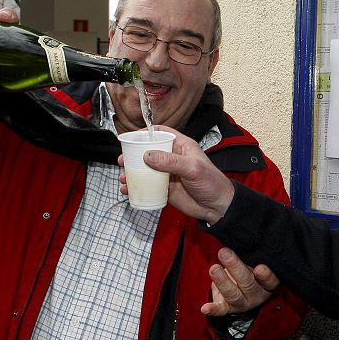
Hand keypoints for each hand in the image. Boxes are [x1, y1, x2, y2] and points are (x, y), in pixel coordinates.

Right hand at [118, 126, 234, 224]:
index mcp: (182, 146)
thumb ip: (170, 161)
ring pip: (145, 169)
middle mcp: (173, 158)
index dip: (146, 133)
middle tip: (121, 160)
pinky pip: (147, 185)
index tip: (130, 137)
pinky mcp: (165, 188)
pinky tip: (129, 190)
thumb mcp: (192, 168)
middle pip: (149, 151)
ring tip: (123, 178)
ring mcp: (168, 173)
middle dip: (133, 155)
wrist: (217, 207)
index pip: (161, 133)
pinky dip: (136, 187)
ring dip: (132, 172)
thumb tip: (147, 155)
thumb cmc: (211, 183)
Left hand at [201, 247, 279, 315]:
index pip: (270, 280)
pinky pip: (220, 309)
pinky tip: (205, 308)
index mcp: (267, 283)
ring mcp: (242, 302)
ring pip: (233, 294)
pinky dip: (213, 309)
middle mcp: (256, 294)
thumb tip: (244, 231)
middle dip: (235, 267)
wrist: (243, 293)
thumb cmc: (251, 270)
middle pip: (248, 283)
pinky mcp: (227, 308)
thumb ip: (252, 253)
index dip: (266, 275)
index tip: (260, 267)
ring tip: (214, 268)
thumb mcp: (255, 261)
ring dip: (222, 281)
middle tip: (224, 252)